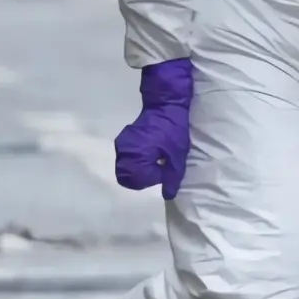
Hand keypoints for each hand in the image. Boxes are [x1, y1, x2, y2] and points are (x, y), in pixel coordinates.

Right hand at [114, 58, 193, 199]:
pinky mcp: (124, 140)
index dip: (153, 179)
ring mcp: (122, 144)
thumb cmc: (173, 130)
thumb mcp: (177, 155)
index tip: (165, 170)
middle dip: (142, 179)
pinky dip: (136, 163)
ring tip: (155, 163)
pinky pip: (126, 159)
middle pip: (127, 178)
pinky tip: (150, 156)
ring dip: (139, 171)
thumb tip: (168, 194)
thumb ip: (172, 176)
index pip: (138, 180)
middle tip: (158, 170)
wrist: (166, 105)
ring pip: (125, 169)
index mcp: (136, 155)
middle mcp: (124, 151)